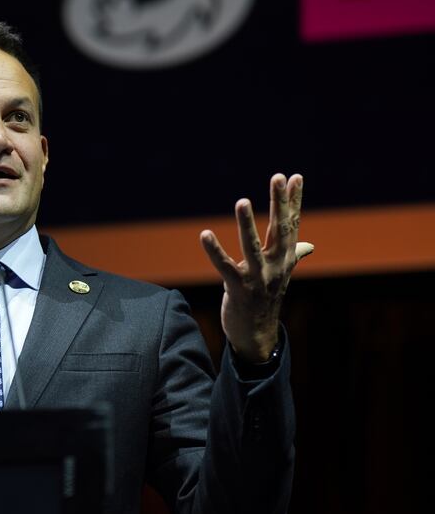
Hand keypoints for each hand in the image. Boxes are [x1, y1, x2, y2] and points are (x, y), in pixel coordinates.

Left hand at [199, 174, 312, 362]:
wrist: (257, 336)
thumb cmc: (266, 300)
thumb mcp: (281, 276)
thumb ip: (293, 256)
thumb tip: (308, 245)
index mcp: (284, 259)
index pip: (291, 225)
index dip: (294, 201)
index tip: (296, 177)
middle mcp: (275, 267)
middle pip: (278, 229)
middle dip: (278, 202)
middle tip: (278, 177)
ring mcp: (258, 279)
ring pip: (252, 247)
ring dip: (247, 224)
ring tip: (242, 201)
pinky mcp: (238, 289)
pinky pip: (225, 267)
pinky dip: (214, 251)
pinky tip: (205, 234)